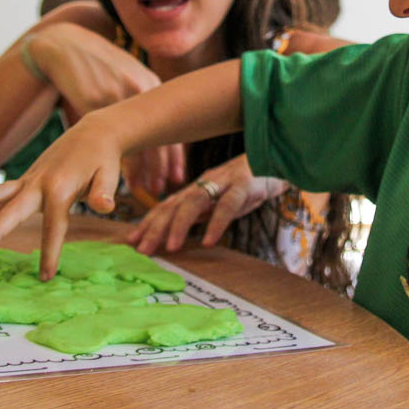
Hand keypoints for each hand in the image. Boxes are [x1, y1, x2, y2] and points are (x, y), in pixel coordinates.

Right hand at [0, 108, 125, 278]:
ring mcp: (30, 180)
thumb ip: (104, 192)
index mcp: (61, 188)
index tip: (46, 276)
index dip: (50, 252)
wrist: (93, 133)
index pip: (53, 226)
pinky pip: (1, 194)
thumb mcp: (109, 174)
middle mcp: (39, 183)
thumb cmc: (103, 158)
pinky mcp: (26, 180)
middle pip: (13, 209)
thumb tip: (105, 207)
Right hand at [28, 23, 184, 193]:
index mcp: (150, 83)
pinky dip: (118, 162)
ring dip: (143, 170)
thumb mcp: (126, 74)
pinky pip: (110, 140)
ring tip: (145, 189)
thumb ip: (141, 97)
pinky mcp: (92, 102)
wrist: (65, 44)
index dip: (175, 154)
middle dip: (163, 167)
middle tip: (162, 189)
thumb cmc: (98, 64)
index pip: (172, 124)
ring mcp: (116, 95)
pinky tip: (121, 176)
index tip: (177, 177)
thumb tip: (155, 127)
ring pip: (137, 141)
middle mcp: (138, 89)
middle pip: (159, 136)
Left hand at [125, 154, 283, 254]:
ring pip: (195, 202)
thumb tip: (173, 233)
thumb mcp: (218, 201)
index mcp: (196, 188)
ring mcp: (224, 182)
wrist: (278, 158)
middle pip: (174, 205)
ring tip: (171, 247)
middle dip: (155, 227)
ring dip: (180, 225)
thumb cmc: (246, 186)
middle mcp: (205, 183)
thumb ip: (199, 215)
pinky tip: (210, 241)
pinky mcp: (244, 184)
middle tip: (142, 250)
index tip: (131, 242)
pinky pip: (228, 204)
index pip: (166, 206)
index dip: (148, 223)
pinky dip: (217, 222)